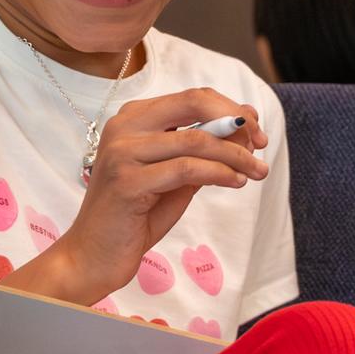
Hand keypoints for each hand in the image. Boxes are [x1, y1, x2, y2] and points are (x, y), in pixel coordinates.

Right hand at [18, 87, 265, 302]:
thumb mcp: (176, 177)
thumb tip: (246, 124)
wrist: (93, 256)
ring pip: (196, 139)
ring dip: (235, 154)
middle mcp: (123, 126)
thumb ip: (204, 151)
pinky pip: (187, 169)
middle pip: (194, 103)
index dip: (230, 109)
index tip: (257, 130)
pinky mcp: (128, 181)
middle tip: (261, 144)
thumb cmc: (135, 217)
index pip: (192, 97)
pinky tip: (236, 182)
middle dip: (235, 120)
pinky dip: (219, 173)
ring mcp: (122, 152)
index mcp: (133, 118)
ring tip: (256, 171)